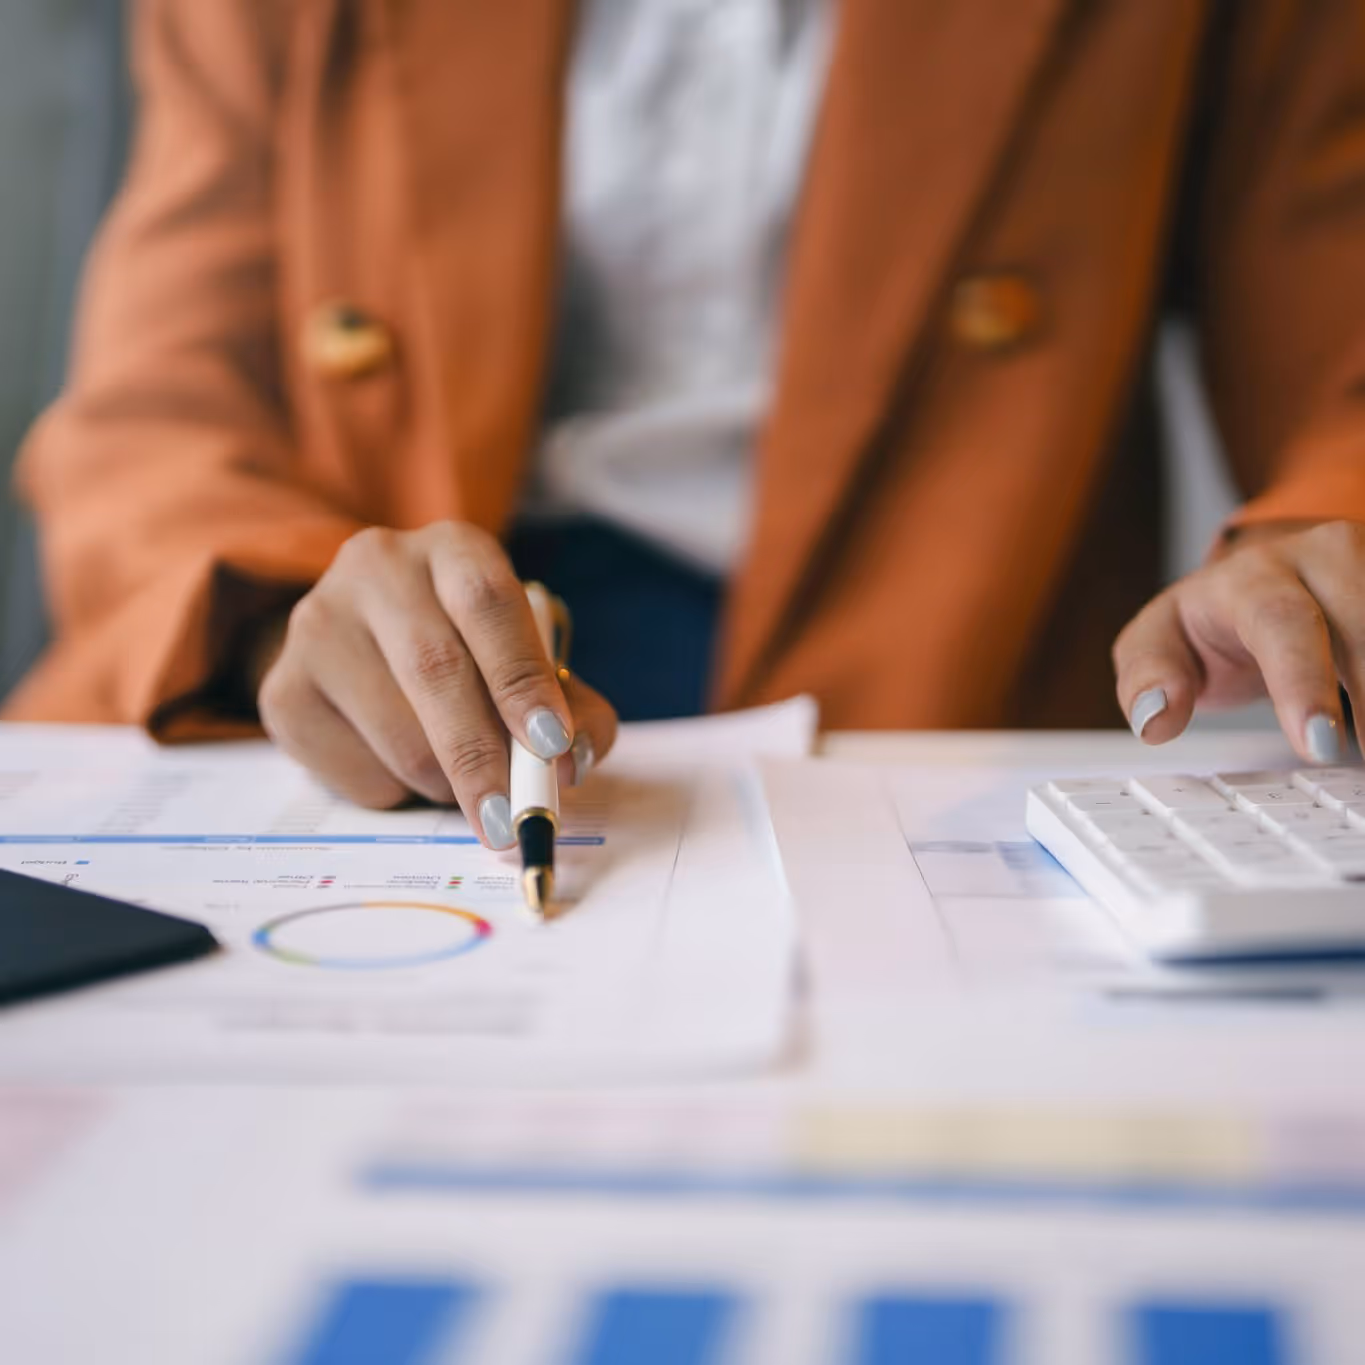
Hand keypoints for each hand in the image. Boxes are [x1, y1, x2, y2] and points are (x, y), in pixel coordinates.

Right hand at [256, 523, 617, 846]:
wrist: (370, 647)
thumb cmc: (475, 656)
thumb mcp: (532, 663)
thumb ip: (572, 708)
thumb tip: (572, 762)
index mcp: (452, 548)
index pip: (487, 603)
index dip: (521, 676)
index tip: (551, 744)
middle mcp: (377, 567)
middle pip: (434, 669)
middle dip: (482, 756)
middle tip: (513, 819)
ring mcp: (318, 623)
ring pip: (396, 732)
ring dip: (443, 784)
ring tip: (464, 789)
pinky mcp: (283, 690)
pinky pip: (353, 770)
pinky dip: (396, 794)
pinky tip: (404, 771)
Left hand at [1113, 520, 1364, 762]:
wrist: (1260, 581)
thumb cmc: (1208, 624)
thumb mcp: (1157, 645)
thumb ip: (1148, 679)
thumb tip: (1156, 719)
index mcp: (1251, 576)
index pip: (1283, 624)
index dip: (1304, 684)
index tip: (1320, 745)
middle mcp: (1323, 555)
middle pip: (1364, 624)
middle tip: (1364, 763)